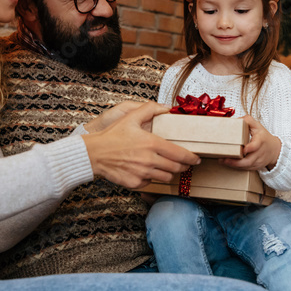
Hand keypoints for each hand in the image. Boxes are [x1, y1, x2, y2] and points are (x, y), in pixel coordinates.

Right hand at [82, 103, 198, 188]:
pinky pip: (151, 182)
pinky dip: (152, 178)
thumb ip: (149, 109)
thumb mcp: (130, 117)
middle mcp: (149, 160)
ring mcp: (143, 173)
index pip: (180, 154)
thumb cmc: (112, 136)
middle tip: (184, 163)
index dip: (191, 158)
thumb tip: (166, 107)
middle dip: (183, 166)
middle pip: (176, 167)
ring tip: (167, 167)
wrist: (94, 154)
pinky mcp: (136, 183)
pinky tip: (148, 171)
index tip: (196, 158)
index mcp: (152, 143)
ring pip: (166, 177)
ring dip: (169, 172)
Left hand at [222, 115, 280, 171]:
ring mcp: (258, 161)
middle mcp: (260, 153)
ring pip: (246, 166)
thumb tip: (236, 120)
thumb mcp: (258, 126)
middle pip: (248, 161)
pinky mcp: (256, 167)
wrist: (275, 150)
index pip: (256, 146)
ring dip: (233, 165)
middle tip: (223, 159)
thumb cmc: (264, 137)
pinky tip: (228, 163)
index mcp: (260, 141)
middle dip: (235, 162)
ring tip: (222, 161)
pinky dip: (237, 167)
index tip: (243, 149)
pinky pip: (246, 169)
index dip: (250, 148)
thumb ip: (248, 121)